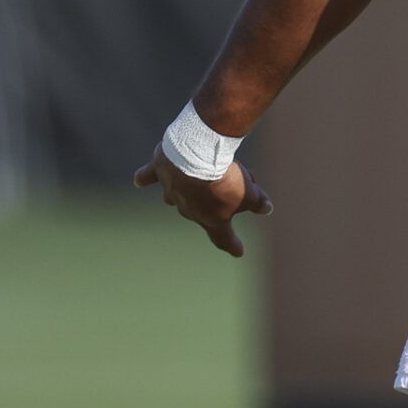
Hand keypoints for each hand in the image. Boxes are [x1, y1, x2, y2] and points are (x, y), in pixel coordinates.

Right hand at [134, 145, 271, 257]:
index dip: (232, 244)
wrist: (198, 155)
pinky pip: (150, 176)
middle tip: (236, 178)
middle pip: (204, 208)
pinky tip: (140, 180)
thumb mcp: (250, 192)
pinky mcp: (159, 171)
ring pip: (179, 194)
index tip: (239, 252)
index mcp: (211, 219)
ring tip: (204, 174)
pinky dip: (145, 178)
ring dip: (190, 188)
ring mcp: (171, 191)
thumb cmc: (225, 178)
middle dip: (219, 198)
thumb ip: (258, 202)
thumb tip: (267, 209)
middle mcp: (187, 209)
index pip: (223, 237)